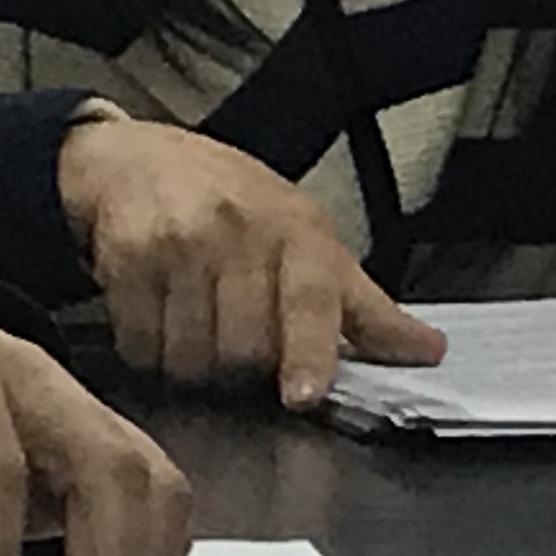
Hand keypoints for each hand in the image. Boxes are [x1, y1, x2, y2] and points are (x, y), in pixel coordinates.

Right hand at [58, 115, 448, 407]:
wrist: (139, 160)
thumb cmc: (237, 207)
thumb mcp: (309, 241)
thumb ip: (365, 307)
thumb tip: (429, 351)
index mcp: (299, 231)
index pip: (311, 296)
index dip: (309, 350)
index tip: (303, 394)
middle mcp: (241, 230)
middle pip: (245, 346)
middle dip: (242, 368)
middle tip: (237, 347)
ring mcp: (180, 242)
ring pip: (191, 355)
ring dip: (193, 364)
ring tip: (196, 326)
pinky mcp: (126, 258)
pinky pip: (140, 344)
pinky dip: (148, 349)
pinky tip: (156, 317)